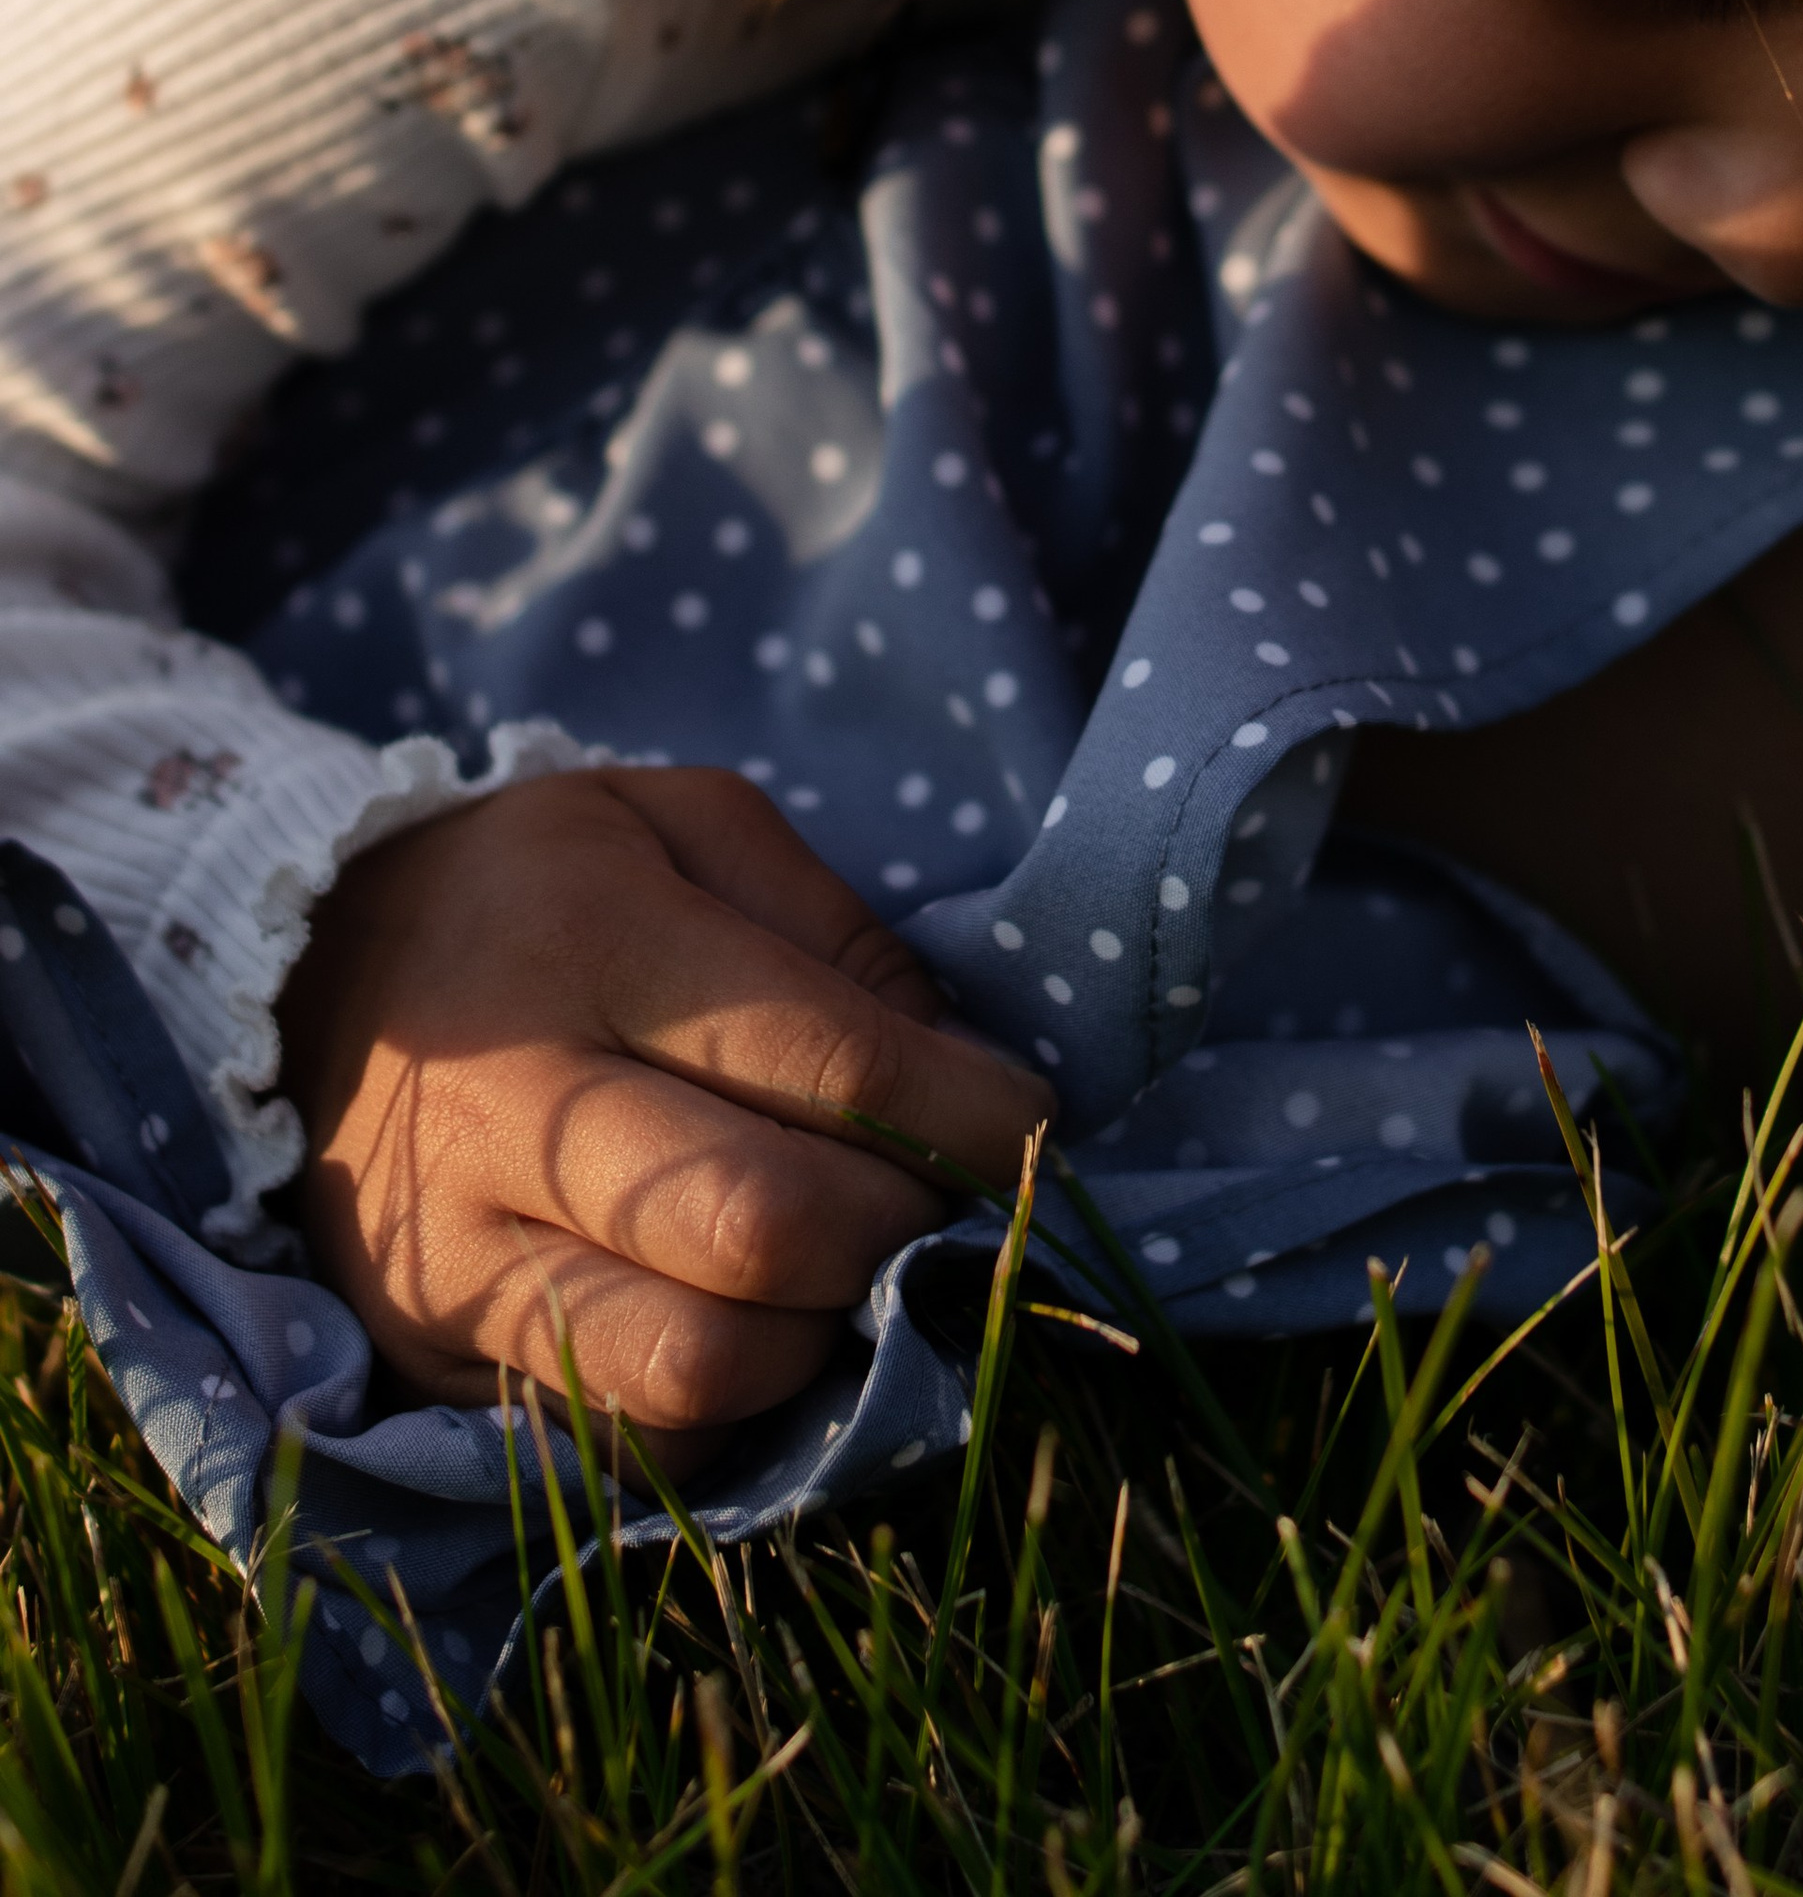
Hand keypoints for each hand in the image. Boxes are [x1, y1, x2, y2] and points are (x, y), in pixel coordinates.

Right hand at [276, 765, 1044, 1435]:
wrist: (302, 968)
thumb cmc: (543, 882)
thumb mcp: (686, 823)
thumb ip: (837, 931)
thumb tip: (969, 1073)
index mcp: (598, 938)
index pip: (829, 1059)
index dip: (965, 1118)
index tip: (1036, 1131)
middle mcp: (518, 1103)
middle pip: (764, 1230)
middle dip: (898, 1236)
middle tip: (937, 1209)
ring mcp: (459, 1248)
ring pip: (692, 1368)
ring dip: (818, 1343)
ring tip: (842, 1278)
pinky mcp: (430, 1352)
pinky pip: (615, 1443)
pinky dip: (720, 1416)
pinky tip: (748, 1332)